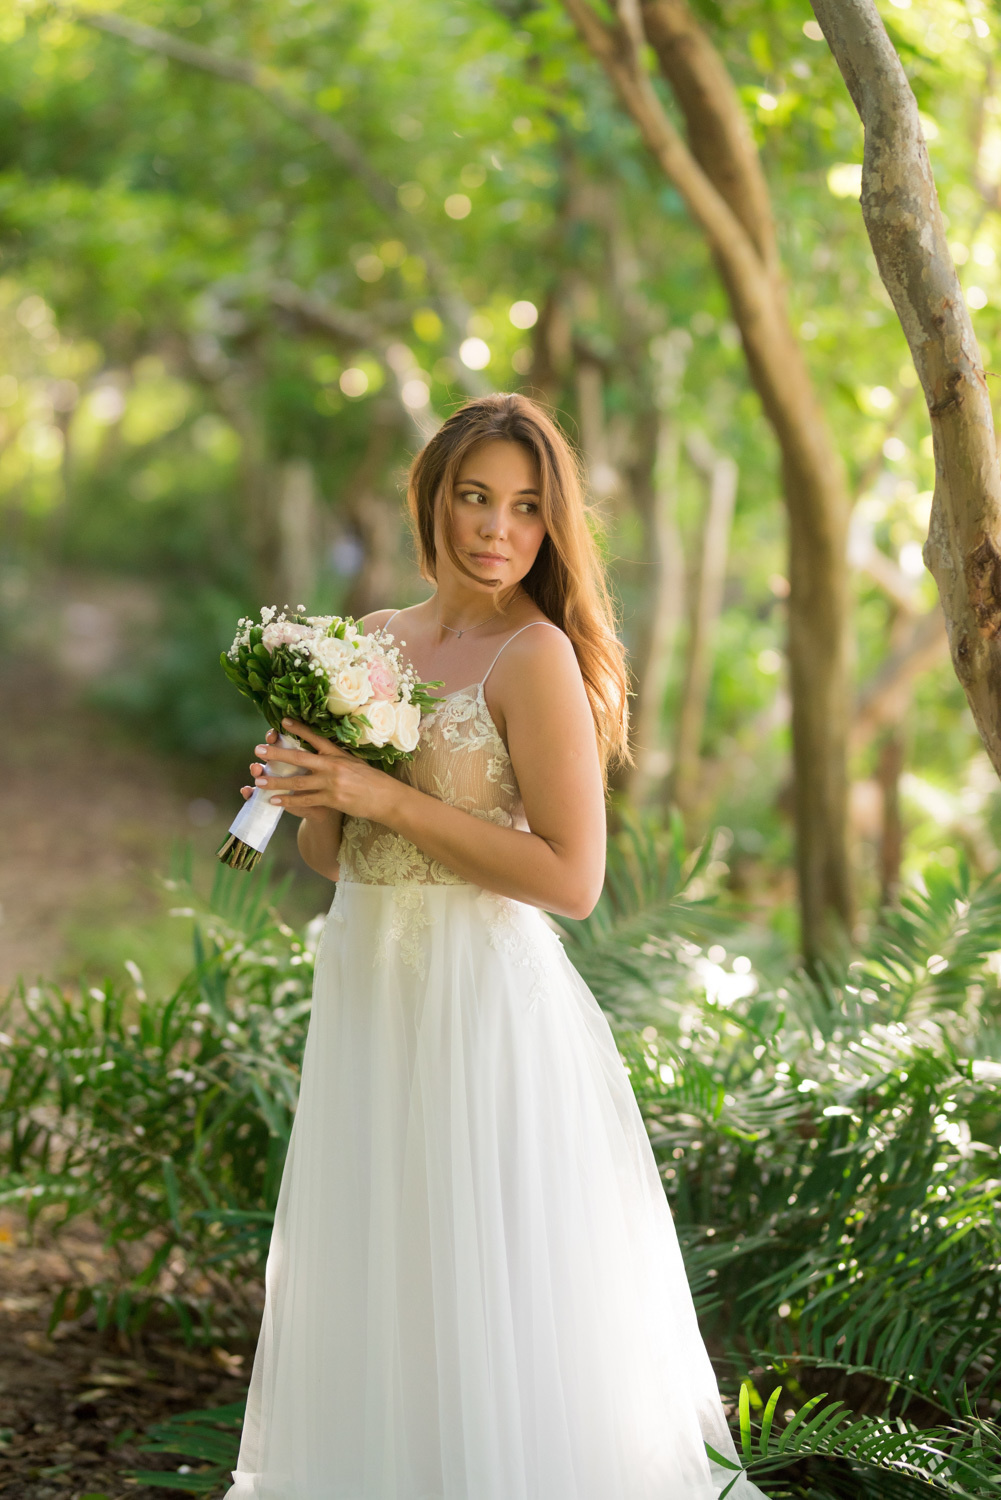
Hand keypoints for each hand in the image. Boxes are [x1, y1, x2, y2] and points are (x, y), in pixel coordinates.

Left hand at [247, 718, 399, 822]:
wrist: (387, 798)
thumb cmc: (372, 780)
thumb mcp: (355, 763)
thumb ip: (337, 758)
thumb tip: (320, 752)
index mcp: (338, 754)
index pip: (315, 738)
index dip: (298, 729)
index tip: (282, 722)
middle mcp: (332, 766)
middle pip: (299, 758)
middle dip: (277, 754)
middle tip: (258, 750)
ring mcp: (331, 784)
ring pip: (297, 781)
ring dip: (276, 781)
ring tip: (258, 779)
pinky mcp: (332, 800)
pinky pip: (305, 800)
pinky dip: (288, 801)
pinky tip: (274, 801)